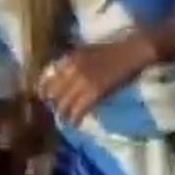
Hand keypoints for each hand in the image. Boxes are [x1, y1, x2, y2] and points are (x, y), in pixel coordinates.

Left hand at [37, 35, 153, 124]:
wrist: (132, 52)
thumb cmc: (112, 51)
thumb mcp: (85, 52)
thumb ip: (72, 64)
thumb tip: (61, 76)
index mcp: (69, 59)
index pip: (47, 78)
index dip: (43, 91)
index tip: (43, 98)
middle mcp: (72, 70)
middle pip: (54, 93)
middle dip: (53, 105)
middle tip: (56, 112)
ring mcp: (83, 81)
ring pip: (65, 103)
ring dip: (63, 114)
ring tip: (65, 121)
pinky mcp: (96, 92)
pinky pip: (80, 108)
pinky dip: (76, 118)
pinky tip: (75, 123)